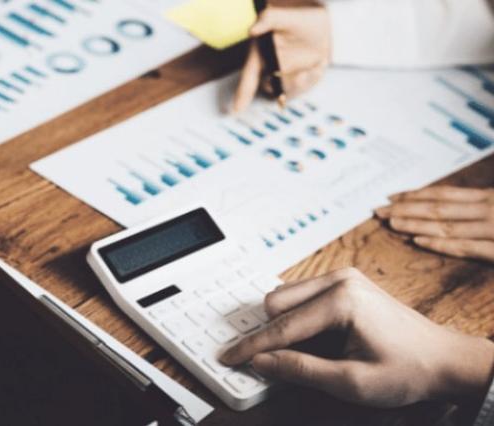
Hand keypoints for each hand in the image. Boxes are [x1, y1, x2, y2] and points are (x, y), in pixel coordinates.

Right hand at [219, 268, 493, 406]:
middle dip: (269, 335)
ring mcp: (342, 278)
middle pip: (276, 302)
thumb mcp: (351, 382)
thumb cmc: (408, 370)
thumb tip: (262, 361)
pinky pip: (302, 296)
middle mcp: (339, 280)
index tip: (229, 356)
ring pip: (286, 296)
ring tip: (305, 354)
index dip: (252, 346)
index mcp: (341, 300)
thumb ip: (301, 370)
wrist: (444, 360)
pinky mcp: (345, 283)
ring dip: (284, 326)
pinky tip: (315, 341)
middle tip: (270, 363)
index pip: (282, 326)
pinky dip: (298, 319)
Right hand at [233, 4, 330, 112]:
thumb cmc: (298, 17)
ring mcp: (286, 75)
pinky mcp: (301, 78)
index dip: (242, 95)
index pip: (248, 77)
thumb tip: (253, 30)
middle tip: (301, 74)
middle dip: (286, 86)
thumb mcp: (282, 15)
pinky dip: (313, 78)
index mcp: (261, 55)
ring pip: (288, 90)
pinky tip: (317, 65)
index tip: (237, 110)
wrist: (322, 21)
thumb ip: (268, 19)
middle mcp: (271, 68)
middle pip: (270, 87)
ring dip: (302, 82)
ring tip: (312, 67)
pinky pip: (305, 87)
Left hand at [375, 186, 493, 262]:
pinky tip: (418, 241)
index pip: (443, 194)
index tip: (391, 197)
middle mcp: (489, 209)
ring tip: (391, 223)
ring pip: (446, 226)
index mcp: (489, 196)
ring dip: (415, 224)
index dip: (414, 196)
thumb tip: (457, 207)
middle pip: (438, 208)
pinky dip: (441, 244)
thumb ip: (481, 204)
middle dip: (405, 208)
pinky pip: (466, 247)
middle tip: (379, 210)